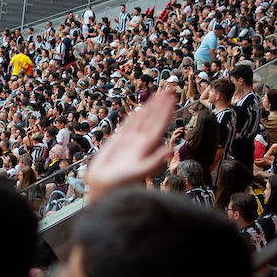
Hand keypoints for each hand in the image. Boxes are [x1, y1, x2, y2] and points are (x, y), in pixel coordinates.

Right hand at [84, 88, 175, 203]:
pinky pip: (128, 125)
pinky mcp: (118, 142)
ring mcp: (130, 141)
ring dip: (150, 107)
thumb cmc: (122, 184)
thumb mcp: (141, 172)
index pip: (159, 125)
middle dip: (160, 105)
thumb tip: (170, 149)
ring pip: (141, 120)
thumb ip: (155, 161)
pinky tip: (140, 109)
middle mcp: (140, 142)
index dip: (166, 111)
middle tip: (169, 89)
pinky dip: (134, 116)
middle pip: (152, 119)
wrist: (104, 188)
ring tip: (159, 94)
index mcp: (148, 147)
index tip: (172, 98)